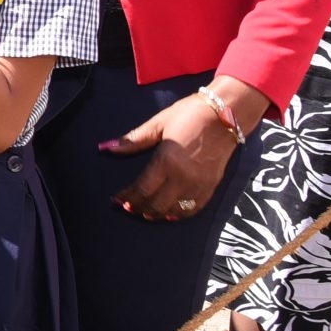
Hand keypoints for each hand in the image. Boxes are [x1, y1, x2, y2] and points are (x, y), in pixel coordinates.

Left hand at [102, 93, 244, 221]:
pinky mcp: (211, 187)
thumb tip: (105, 147)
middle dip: (139, 208)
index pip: (142, 189)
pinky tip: (169, 214)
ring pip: (174, 210)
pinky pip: (193, 209)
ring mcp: (199, 185)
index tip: (116, 200)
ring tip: (144, 212)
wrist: (225, 115)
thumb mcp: (158, 124)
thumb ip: (132, 140)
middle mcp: (183, 178)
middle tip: (127, 207)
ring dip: (156, 214)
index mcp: (166, 162)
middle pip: (156, 204)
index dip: (127, 197)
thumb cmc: (188, 115)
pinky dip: (178, 215)